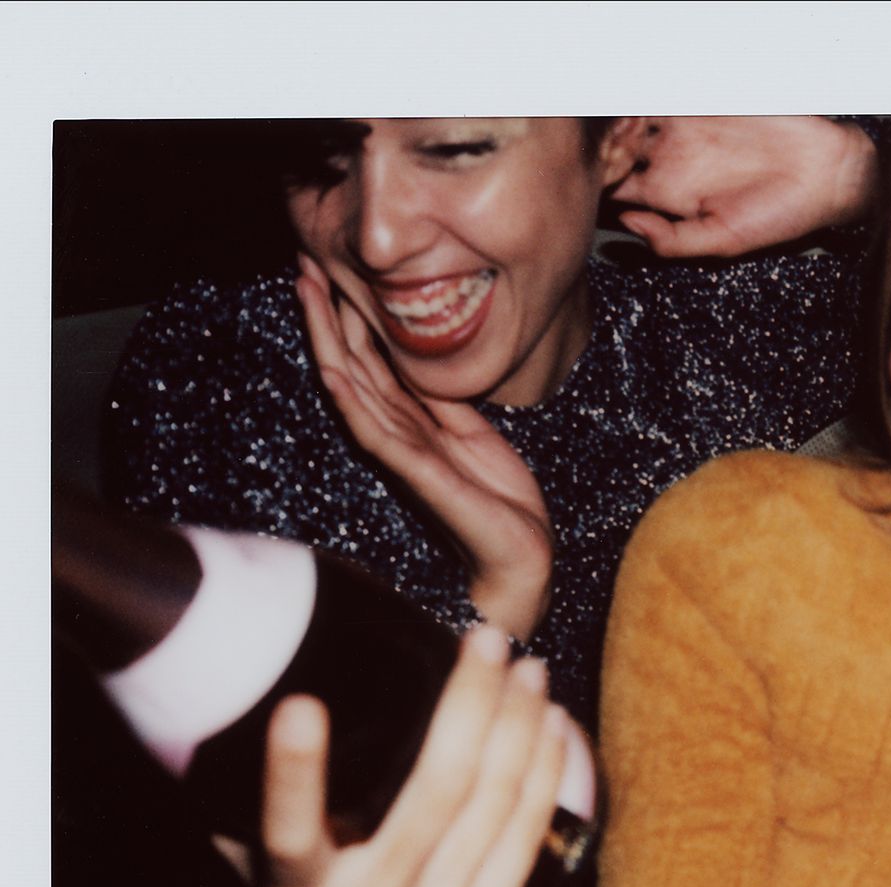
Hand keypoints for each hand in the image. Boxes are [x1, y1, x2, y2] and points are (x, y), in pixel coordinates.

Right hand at [258, 627, 568, 886]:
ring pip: (491, 805)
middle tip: (485, 638)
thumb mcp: (266, 870)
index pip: (287, 828)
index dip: (293, 771)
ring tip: (528, 669)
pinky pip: (524, 833)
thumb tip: (219, 707)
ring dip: (518, 727)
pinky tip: (551, 725)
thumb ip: (243, 806)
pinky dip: (544, 771)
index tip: (300, 704)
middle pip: (433, 792)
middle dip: (467, 704)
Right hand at [297, 254, 553, 639]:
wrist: (519, 552)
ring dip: (328, 338)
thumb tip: (416, 354)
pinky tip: (332, 371)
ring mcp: (400, 452)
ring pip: (352, 385)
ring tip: (307, 293)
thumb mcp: (468, 431)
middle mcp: (393, 432)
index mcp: (407, 421)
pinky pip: (376, 432)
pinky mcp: (416, 473)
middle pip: (350, 361)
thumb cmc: (495, 498)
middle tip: (303, 261)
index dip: (348, 313)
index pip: (368, 357)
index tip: (328, 267)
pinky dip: (352, 400)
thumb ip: (439, 398)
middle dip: (326, 312)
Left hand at [609, 117, 876, 258]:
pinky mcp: (701, 103)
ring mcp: (684, 128)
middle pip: (614, 148)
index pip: (615, 190)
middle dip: (599, 145)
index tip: (594, 178)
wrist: (824, 172)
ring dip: (615, 116)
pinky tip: (638, 106)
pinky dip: (642, 98)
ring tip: (617, 121)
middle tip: (603, 144)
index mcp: (670, 196)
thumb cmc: (781, 216)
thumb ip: (673, 240)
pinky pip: (660, 95)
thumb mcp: (724, 242)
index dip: (597, 183)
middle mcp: (672, 159)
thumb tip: (627, 226)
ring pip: (631, 117)